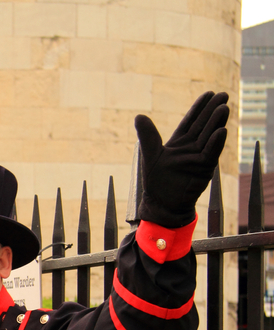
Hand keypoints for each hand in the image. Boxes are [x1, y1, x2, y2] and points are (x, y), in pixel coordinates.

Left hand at [135, 91, 228, 226]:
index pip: (191, 121)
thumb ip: (147, 135)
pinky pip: (210, 153)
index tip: (208, 93)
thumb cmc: (156, 181)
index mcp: (179, 143)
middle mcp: (191, 148)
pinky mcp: (203, 169)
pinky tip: (221, 131)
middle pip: (203, 125)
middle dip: (212, 110)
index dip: (199, 108)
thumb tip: (139, 116)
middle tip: (222, 95)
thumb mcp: (150, 154)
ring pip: (209, 136)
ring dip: (216, 122)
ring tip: (223, 107)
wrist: (162, 203)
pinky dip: (215, 143)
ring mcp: (199, 157)